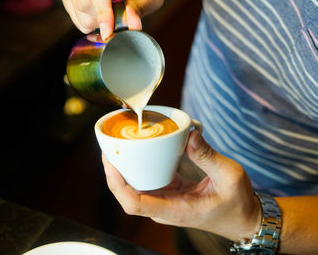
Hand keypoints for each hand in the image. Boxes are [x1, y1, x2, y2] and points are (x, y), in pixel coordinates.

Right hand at [62, 0, 163, 39]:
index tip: (108, 31)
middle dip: (100, 19)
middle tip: (116, 20)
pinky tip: (100, 16)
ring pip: (78, 12)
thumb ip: (139, 7)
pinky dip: (88, 23)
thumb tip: (132, 25)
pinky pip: (74, 17)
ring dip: (95, 22)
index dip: (102, 12)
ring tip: (110, 15)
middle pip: (83, 4)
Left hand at [102, 130, 261, 242]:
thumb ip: (208, 156)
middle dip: (114, 173)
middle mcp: (165, 208)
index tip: (111, 163)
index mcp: (176, 209)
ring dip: (123, 170)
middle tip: (110, 147)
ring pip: (134, 189)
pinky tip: (136, 152)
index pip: (135, 204)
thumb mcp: (229, 176)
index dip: (117, 185)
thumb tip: (190, 134)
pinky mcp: (169, 194)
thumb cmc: (237, 203)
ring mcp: (165, 202)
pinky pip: (146, 182)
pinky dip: (138, 168)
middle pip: (128, 195)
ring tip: (117, 147)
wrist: (242, 219)